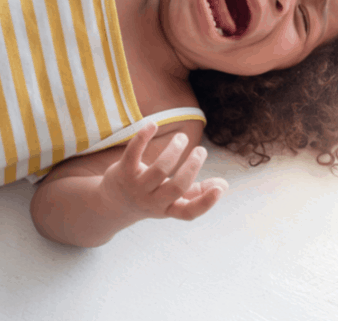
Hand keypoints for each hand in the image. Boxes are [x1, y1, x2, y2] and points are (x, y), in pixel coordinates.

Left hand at [99, 122, 228, 220]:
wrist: (113, 204)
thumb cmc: (150, 198)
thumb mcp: (172, 200)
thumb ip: (196, 192)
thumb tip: (223, 184)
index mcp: (168, 209)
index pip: (188, 213)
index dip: (205, 203)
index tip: (219, 188)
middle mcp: (152, 201)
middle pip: (175, 187)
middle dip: (191, 167)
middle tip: (200, 150)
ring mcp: (136, 188)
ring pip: (158, 170)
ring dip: (173, 151)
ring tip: (182, 137)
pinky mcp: (122, 172)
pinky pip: (133, 153)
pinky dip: (143, 137)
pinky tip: (153, 124)